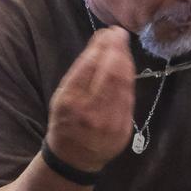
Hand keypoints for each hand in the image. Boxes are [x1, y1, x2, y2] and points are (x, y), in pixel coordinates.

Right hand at [46, 27, 134, 172]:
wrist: (74, 158)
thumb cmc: (65, 122)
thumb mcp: (61, 97)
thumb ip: (80, 72)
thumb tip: (100, 42)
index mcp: (70, 102)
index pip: (90, 65)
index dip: (102, 45)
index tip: (108, 32)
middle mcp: (91, 112)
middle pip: (111, 72)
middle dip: (117, 48)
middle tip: (120, 34)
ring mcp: (110, 123)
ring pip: (124, 83)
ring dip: (126, 60)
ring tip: (123, 48)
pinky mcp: (123, 129)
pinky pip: (129, 98)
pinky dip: (129, 79)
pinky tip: (126, 68)